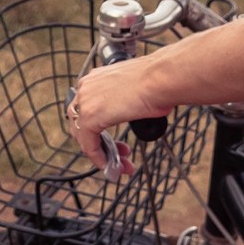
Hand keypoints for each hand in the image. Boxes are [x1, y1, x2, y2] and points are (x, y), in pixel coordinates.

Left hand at [66, 57, 173, 171]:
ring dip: (102, 155)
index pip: (87, 110)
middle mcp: (85, 88)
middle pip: (82, 125)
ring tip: (121, 165)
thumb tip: (130, 110)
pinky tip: (113, 166)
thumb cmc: (157, 80)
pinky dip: (100, 159)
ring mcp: (85, 103)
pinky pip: (89, 146)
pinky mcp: (89, 118)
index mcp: (94, 78)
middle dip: (101, 144)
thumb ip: (124, 99)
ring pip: (84, 138)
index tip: (115, 140)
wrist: (161, 78)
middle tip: (120, 154)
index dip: (100, 129)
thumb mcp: (133, 88)